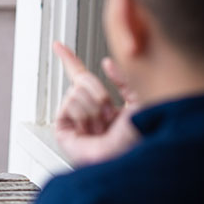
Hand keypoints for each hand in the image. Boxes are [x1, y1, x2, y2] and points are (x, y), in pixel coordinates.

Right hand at [52, 41, 139, 165]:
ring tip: (104, 127)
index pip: (83, 78)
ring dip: (94, 107)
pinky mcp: (64, 133)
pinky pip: (67, 107)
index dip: (70, 61)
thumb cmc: (145, 135)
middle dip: (99, 93)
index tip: (58, 46)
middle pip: (81, 81)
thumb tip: (106, 63)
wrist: (137, 157)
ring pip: (75, 93)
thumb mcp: (141, 98)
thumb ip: (123, 79)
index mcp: (106, 107)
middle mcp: (90, 113)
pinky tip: (92, 131)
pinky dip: (83, 115)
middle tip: (109, 112)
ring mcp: (76, 123)